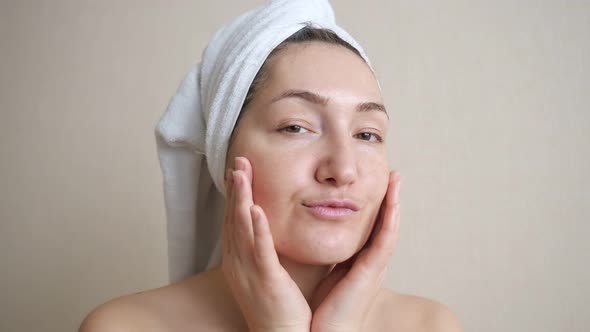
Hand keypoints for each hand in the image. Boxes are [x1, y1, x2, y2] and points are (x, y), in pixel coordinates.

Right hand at [222, 156, 311, 331]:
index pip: (234, 220)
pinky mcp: (266, 279)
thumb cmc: (278, 306)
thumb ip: (267, 249)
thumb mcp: (266, 272)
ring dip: (241, 198)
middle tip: (238, 161)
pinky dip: (256, 228)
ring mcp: (249, 271)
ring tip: (241, 173)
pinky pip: (260, 250)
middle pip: (233, 218)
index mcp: (238, 260)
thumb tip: (275, 228)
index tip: (239, 171)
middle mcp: (238, 263)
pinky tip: (255, 208)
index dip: (235, 194)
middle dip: (235, 188)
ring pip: (242, 228)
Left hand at [309, 171, 400, 331]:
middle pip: (386, 224)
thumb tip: (324, 241)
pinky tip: (393, 203)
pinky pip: (384, 243)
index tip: (379, 183)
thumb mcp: (330, 275)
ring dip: (395, 203)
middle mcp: (372, 263)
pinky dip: (390, 221)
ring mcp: (375, 268)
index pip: (373, 227)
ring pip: (390, 228)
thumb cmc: (324, 309)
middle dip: (392, 198)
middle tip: (395, 175)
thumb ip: (332, 258)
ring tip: (397, 180)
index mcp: (361, 262)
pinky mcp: (371, 274)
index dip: (378, 206)